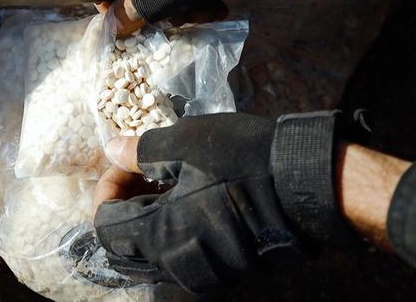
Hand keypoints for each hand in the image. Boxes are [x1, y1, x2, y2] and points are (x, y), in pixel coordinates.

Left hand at [93, 113, 301, 292]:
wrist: (311, 182)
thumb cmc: (246, 159)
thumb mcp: (186, 142)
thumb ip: (141, 151)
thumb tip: (112, 150)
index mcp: (161, 237)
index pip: (105, 225)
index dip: (107, 189)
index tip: (124, 162)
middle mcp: (179, 264)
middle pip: (125, 246)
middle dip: (123, 206)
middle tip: (140, 172)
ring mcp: (206, 272)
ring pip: (154, 254)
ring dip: (147, 218)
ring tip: (166, 182)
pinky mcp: (231, 271)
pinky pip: (184, 257)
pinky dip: (174, 230)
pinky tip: (190, 198)